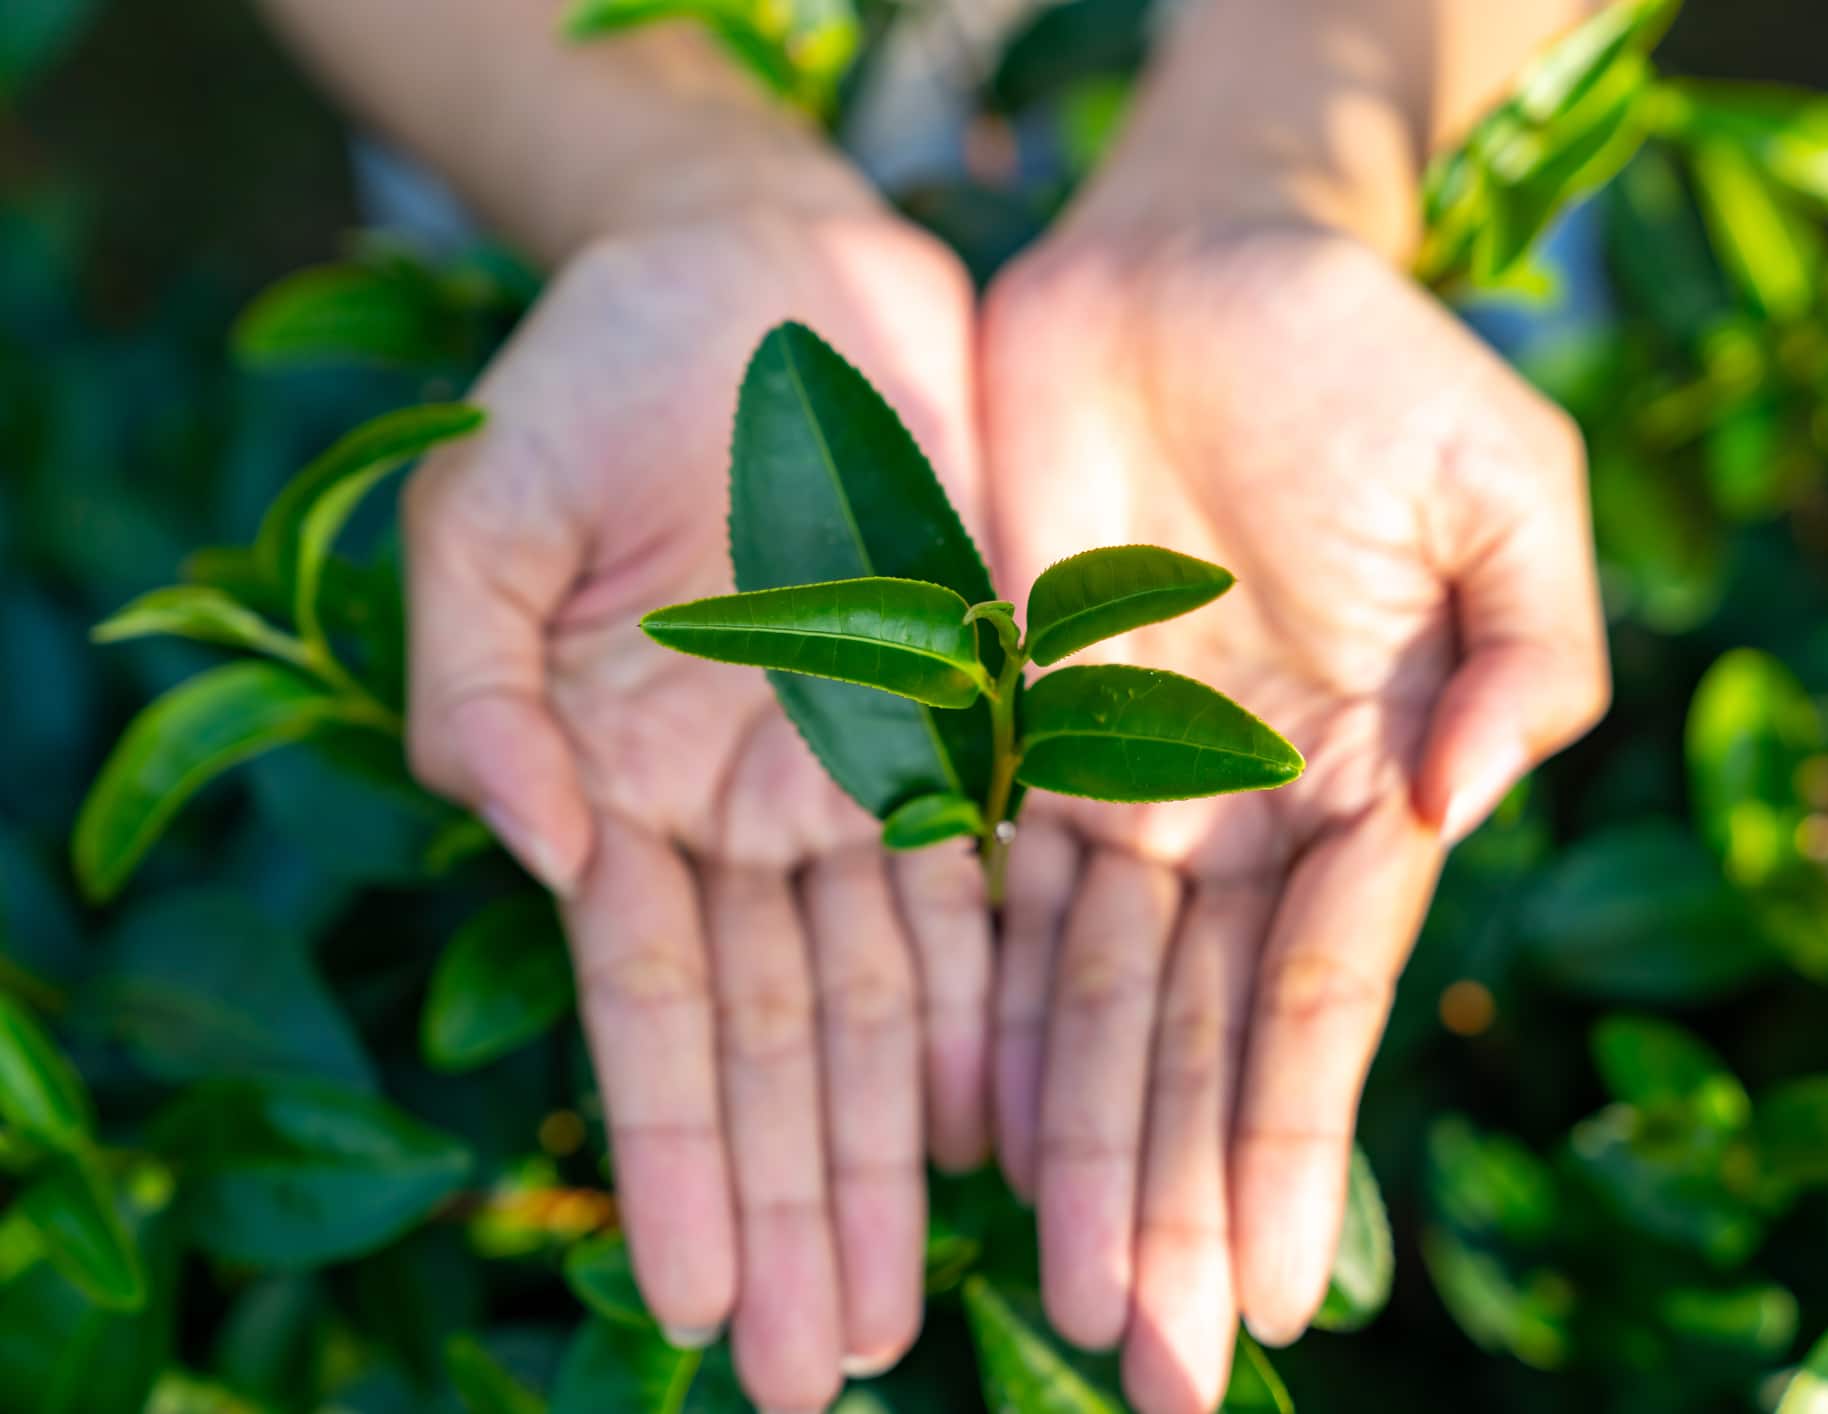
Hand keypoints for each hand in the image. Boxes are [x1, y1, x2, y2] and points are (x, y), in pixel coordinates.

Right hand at [401, 206, 991, 1410]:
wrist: (769, 268)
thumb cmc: (600, 374)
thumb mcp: (483, 506)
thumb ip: (477, 680)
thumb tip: (520, 839)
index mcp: (624, 778)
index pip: (654, 1004)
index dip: (678, 1151)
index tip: (696, 1300)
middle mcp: (752, 811)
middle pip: (785, 1042)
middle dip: (799, 1206)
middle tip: (822, 1374)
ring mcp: (872, 776)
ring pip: (896, 1001)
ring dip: (899, 1156)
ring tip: (912, 1311)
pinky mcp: (986, 722)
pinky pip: (1009, 888)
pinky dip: (1014, 1010)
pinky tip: (1021, 1139)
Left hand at [978, 221, 1609, 1410]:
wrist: (1196, 259)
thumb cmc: (1371, 357)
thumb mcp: (1508, 479)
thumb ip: (1533, 646)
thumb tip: (1455, 807)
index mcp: (1359, 777)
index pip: (1318, 995)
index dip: (1293, 1144)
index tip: (1275, 1296)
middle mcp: (1233, 811)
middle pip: (1194, 1039)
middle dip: (1176, 1201)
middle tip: (1151, 1366)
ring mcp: (1111, 780)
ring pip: (1083, 1000)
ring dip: (1078, 1150)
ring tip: (1064, 1303)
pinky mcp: (997, 726)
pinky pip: (973, 892)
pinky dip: (969, 1014)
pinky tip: (960, 1142)